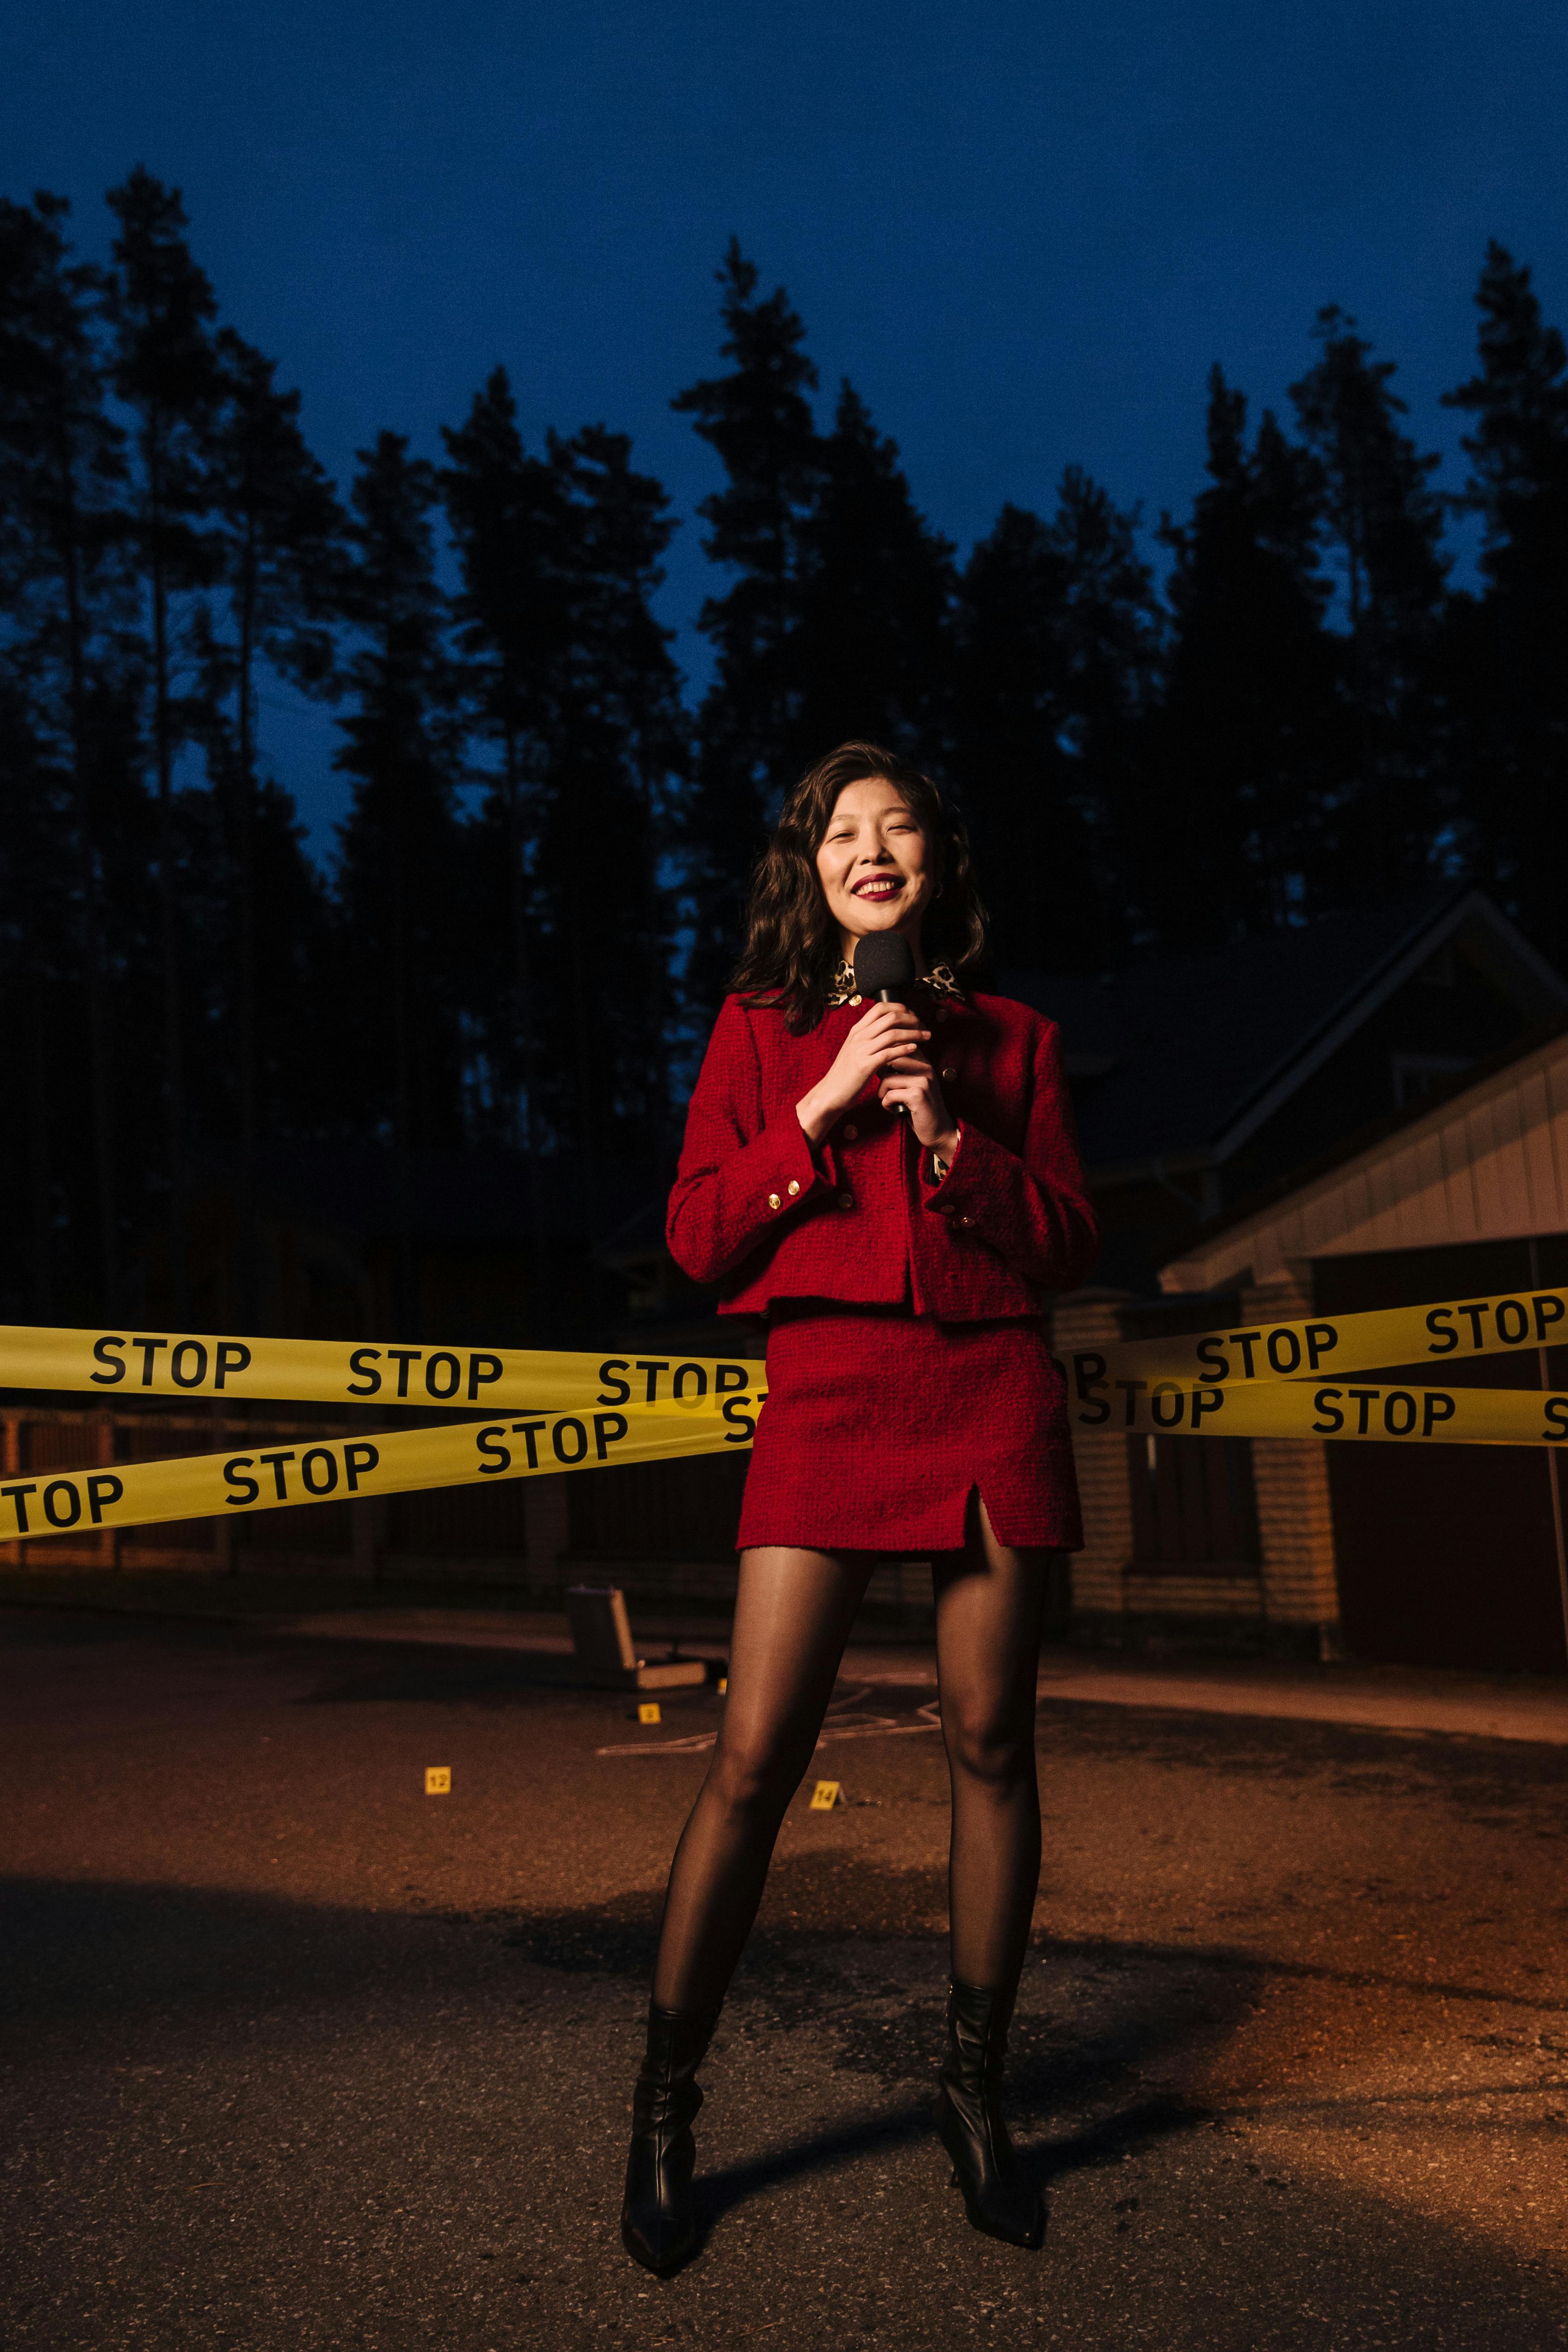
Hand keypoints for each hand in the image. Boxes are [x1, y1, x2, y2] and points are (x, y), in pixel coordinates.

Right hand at [795, 1001, 930, 1142]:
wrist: (830, 1093)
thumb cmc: (846, 1074)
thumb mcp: (855, 1050)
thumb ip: (869, 1038)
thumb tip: (888, 1031)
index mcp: (857, 1030)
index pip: (881, 1007)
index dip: (900, 1008)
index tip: (913, 1015)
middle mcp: (859, 1036)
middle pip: (891, 1017)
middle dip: (912, 1019)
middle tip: (923, 1025)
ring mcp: (861, 1050)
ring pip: (893, 1034)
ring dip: (914, 1033)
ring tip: (927, 1036)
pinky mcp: (865, 1066)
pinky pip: (889, 1053)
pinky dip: (905, 1049)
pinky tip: (915, 1049)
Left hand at [877, 1056, 958, 1155]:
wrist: (938, 1131)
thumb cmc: (919, 1108)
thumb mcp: (913, 1084)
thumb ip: (901, 1069)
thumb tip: (879, 1057)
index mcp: (924, 1063)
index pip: (899, 1046)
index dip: (886, 1059)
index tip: (886, 1073)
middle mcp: (925, 1068)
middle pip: (889, 1060)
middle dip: (881, 1076)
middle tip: (886, 1090)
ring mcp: (923, 1081)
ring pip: (886, 1078)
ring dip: (882, 1093)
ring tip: (891, 1102)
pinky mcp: (918, 1095)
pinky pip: (889, 1095)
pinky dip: (887, 1105)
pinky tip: (895, 1110)